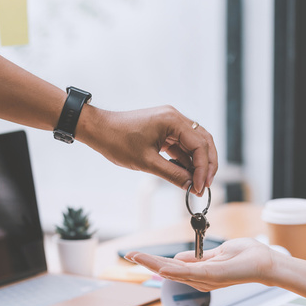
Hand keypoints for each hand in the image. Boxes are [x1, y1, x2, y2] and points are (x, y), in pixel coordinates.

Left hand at [79, 105, 217, 195]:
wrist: (98, 130)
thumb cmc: (118, 141)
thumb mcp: (147, 162)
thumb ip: (173, 175)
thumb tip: (192, 187)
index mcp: (173, 120)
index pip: (199, 145)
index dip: (203, 168)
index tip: (200, 187)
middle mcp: (175, 118)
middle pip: (204, 141)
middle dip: (207, 165)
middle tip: (206, 185)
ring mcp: (171, 123)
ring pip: (195, 144)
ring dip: (198, 164)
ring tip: (197, 184)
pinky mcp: (165, 130)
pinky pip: (182, 146)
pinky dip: (186, 160)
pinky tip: (186, 175)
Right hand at [126, 238, 277, 291]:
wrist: (266, 262)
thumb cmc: (247, 257)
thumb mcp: (218, 254)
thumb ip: (199, 257)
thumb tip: (180, 256)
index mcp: (199, 272)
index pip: (171, 266)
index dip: (152, 260)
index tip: (136, 254)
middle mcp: (199, 279)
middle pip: (167, 270)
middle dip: (147, 262)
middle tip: (129, 255)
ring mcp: (205, 279)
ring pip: (174, 271)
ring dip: (154, 264)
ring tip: (137, 256)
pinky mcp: (213, 276)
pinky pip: (190, 273)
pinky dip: (174, 271)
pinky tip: (161, 268)